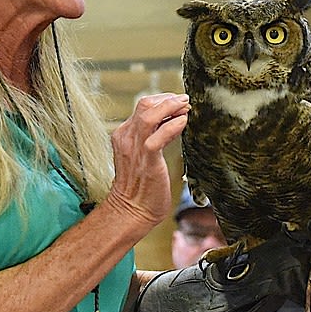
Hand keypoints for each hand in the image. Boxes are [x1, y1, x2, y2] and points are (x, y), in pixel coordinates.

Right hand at [106, 93, 188, 227]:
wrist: (130, 212)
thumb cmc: (141, 187)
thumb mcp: (145, 155)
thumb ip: (155, 137)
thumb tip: (174, 122)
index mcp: (124, 134)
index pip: (143, 107)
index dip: (163, 101)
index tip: (179, 102)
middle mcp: (126, 137)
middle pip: (145, 104)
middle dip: (168, 99)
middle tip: (185, 101)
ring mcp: (134, 147)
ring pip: (149, 114)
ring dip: (171, 106)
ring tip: (186, 107)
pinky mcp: (146, 160)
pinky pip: (158, 136)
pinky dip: (172, 126)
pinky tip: (184, 122)